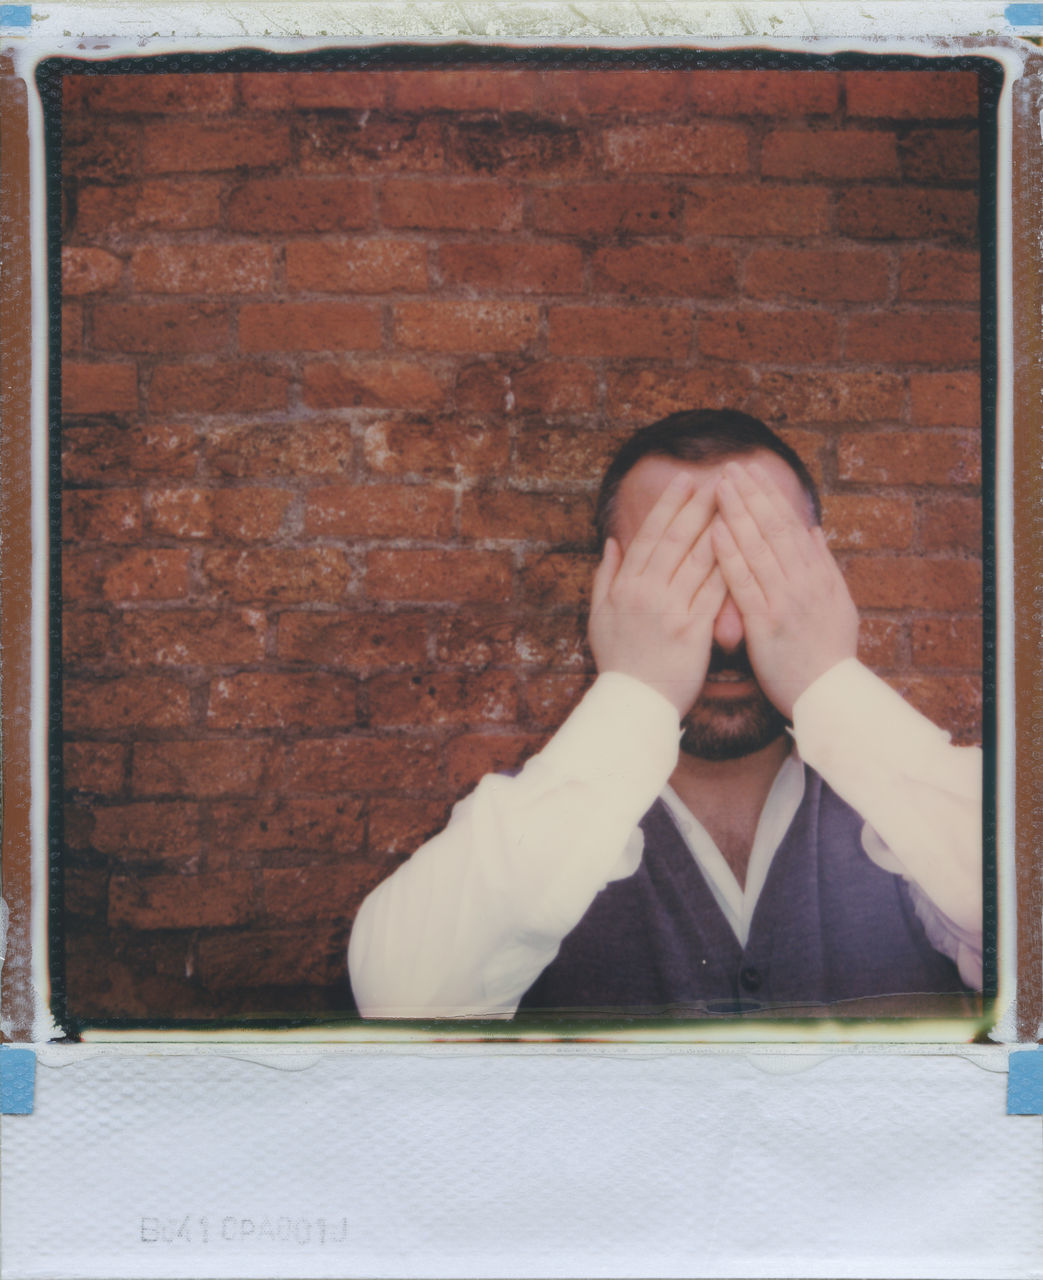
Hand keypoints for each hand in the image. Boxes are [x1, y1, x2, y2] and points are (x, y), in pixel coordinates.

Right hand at [588, 471, 726, 715]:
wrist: (633, 705)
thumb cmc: (619, 663)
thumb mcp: (599, 616)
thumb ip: (606, 576)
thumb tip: (613, 542)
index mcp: (624, 586)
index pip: (649, 536)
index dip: (668, 506)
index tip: (685, 481)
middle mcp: (645, 592)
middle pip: (675, 539)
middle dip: (697, 505)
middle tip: (717, 478)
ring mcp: (669, 610)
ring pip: (697, 559)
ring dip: (718, 526)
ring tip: (737, 502)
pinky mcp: (692, 630)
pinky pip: (714, 591)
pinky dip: (728, 566)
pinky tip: (744, 546)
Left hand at [712, 460, 858, 717]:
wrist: (828, 696)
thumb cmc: (829, 653)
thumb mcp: (838, 603)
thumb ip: (824, 564)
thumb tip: (813, 529)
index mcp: (817, 575)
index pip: (788, 525)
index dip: (767, 496)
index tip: (749, 474)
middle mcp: (803, 582)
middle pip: (773, 528)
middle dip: (749, 495)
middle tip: (728, 468)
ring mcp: (785, 601)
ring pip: (758, 547)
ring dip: (737, 514)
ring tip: (718, 487)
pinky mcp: (767, 623)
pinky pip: (745, 583)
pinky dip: (730, 555)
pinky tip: (714, 532)